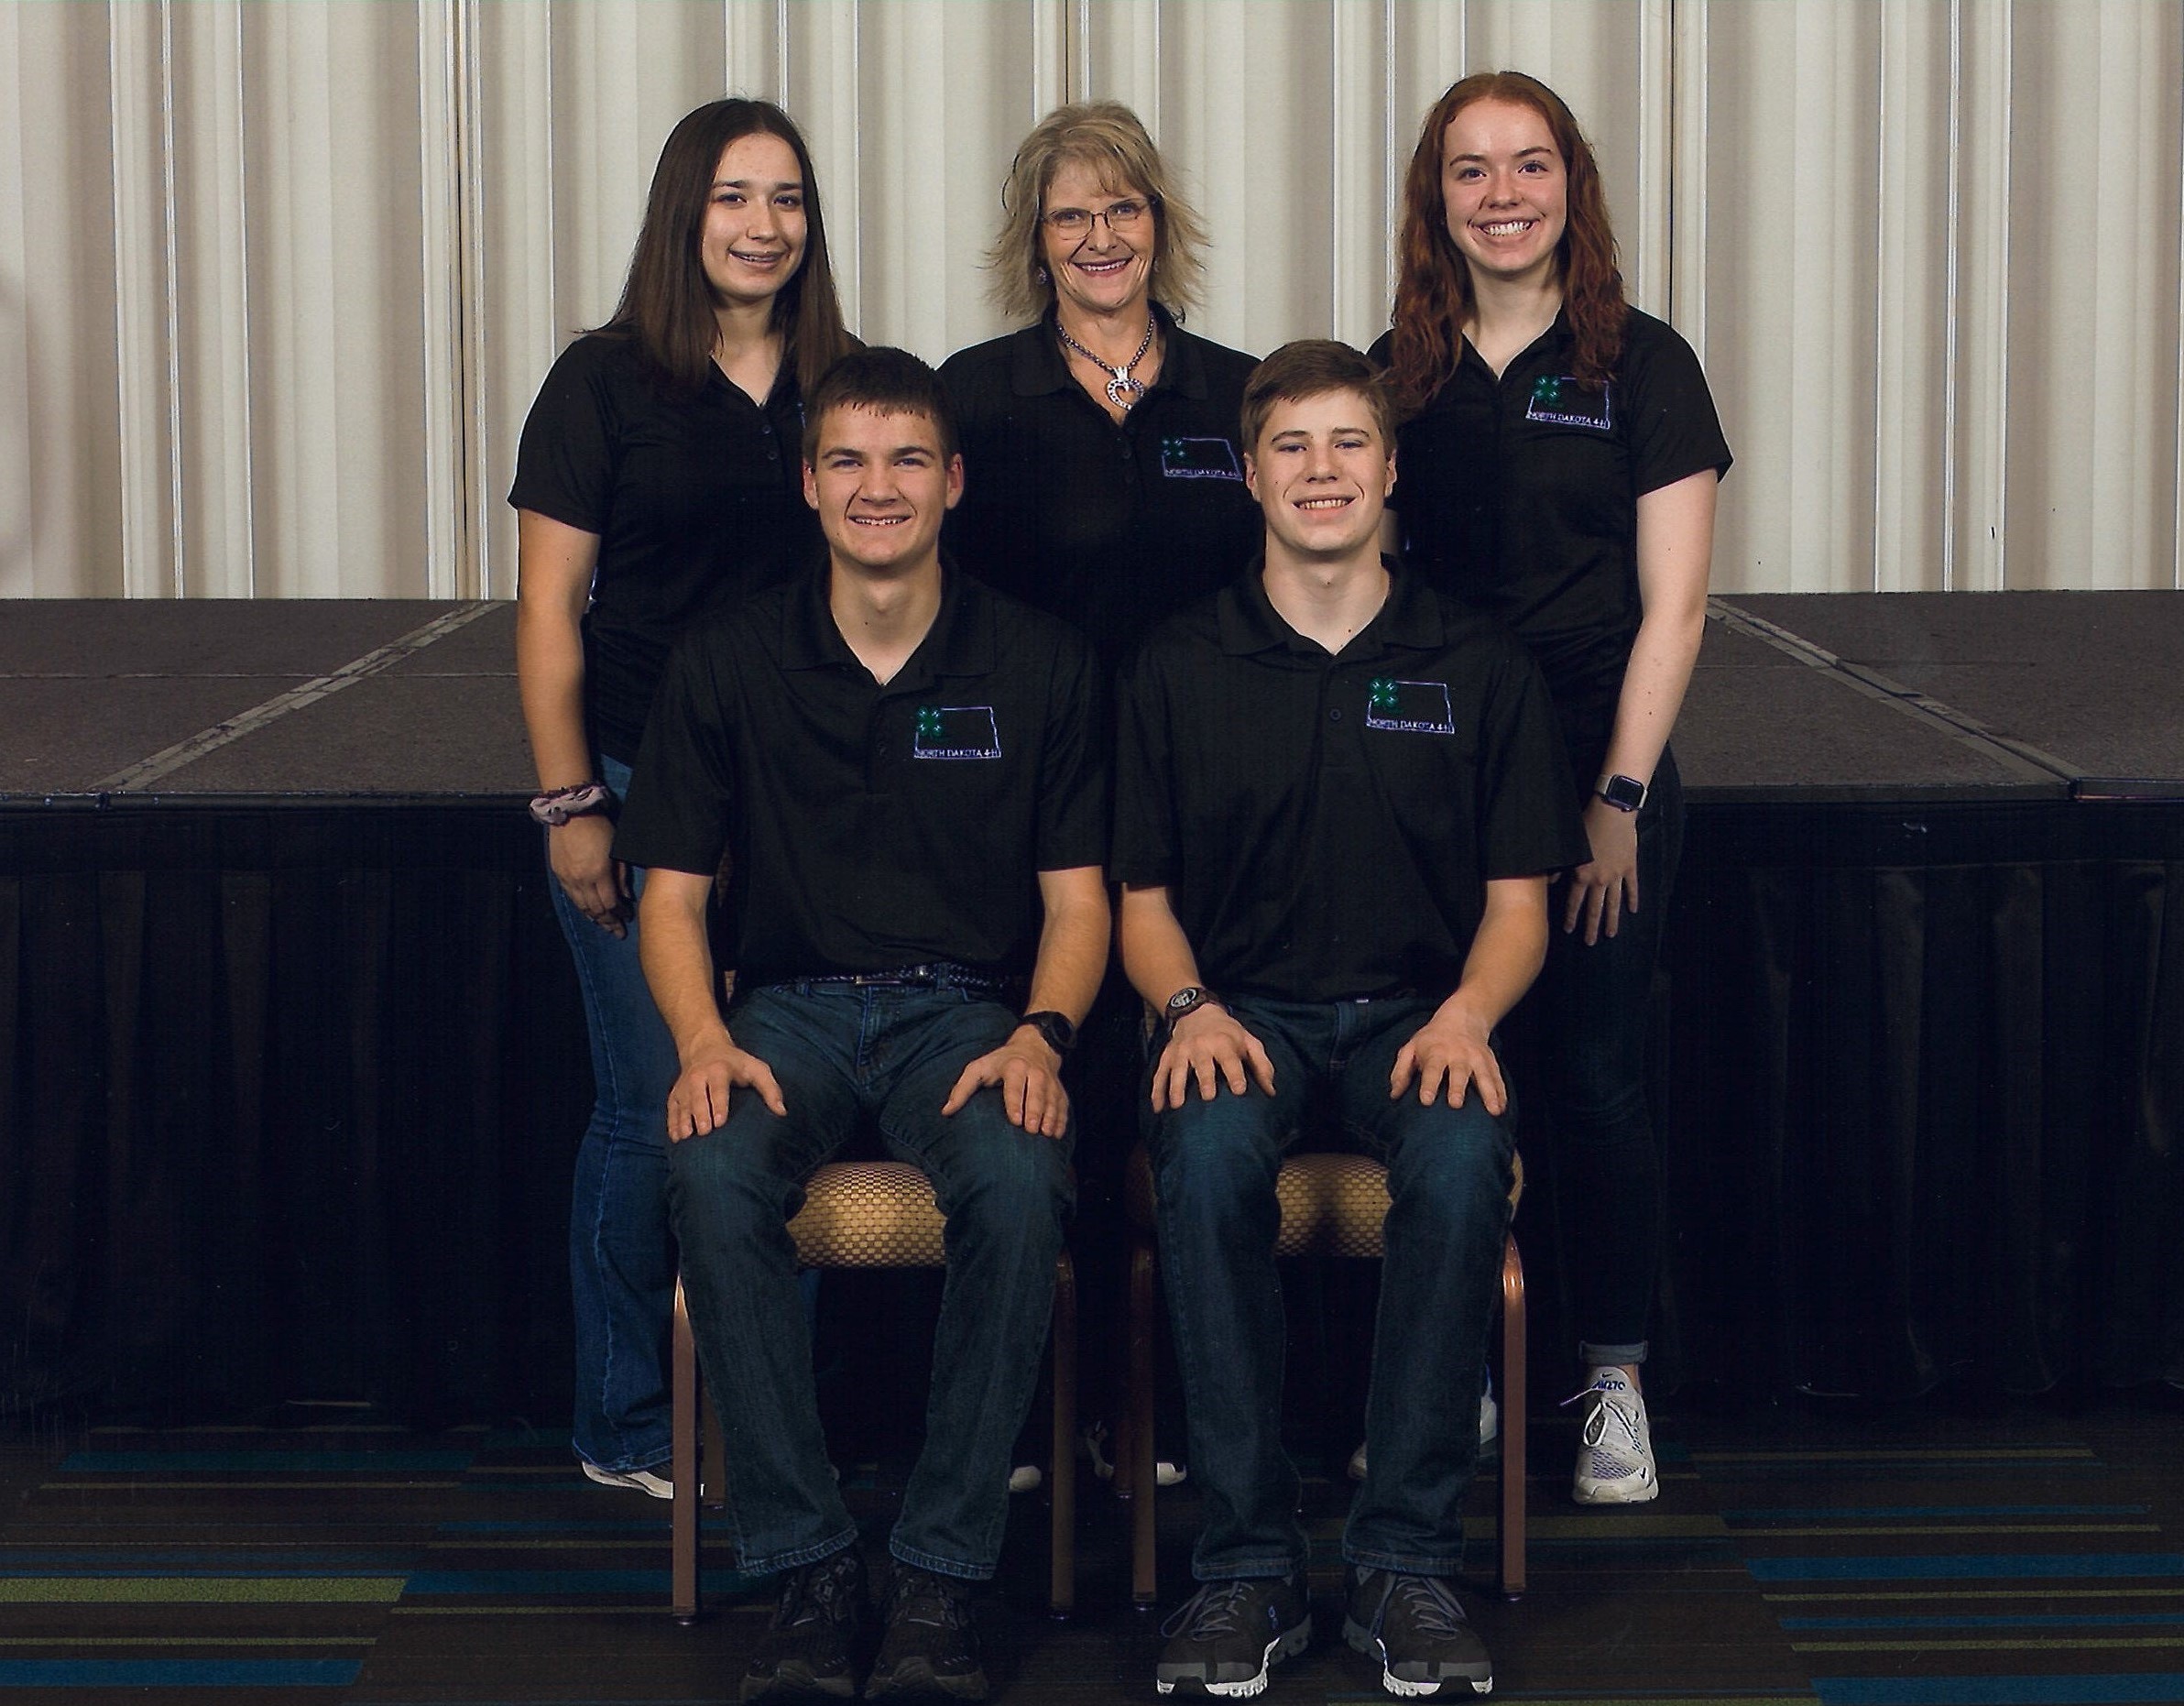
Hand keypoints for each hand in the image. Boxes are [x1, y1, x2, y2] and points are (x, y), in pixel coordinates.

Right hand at [548, 813, 630, 936]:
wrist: (570, 813)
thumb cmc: (599, 827)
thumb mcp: (617, 849)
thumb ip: (621, 875)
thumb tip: (626, 897)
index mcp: (599, 873)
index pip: (611, 902)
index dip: (620, 913)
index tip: (628, 917)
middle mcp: (582, 880)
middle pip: (597, 909)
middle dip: (609, 922)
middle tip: (618, 932)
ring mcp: (568, 878)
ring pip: (583, 906)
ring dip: (595, 919)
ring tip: (605, 927)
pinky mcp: (559, 874)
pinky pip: (572, 898)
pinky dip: (582, 908)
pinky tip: (589, 914)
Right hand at [666, 1036, 785, 1139]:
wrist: (704, 1048)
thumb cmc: (736, 1063)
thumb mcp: (757, 1069)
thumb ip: (771, 1089)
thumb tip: (782, 1112)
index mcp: (719, 1070)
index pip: (718, 1088)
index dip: (719, 1105)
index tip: (720, 1122)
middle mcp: (698, 1077)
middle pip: (697, 1097)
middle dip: (700, 1114)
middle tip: (704, 1132)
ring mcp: (684, 1087)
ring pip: (682, 1104)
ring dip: (683, 1121)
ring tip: (686, 1138)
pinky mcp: (675, 1094)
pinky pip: (671, 1109)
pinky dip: (672, 1123)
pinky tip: (676, 1138)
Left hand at [942, 1027, 1070, 1137]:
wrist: (1034, 1046)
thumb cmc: (999, 1063)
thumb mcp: (978, 1069)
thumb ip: (962, 1089)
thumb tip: (946, 1111)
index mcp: (1014, 1067)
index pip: (1015, 1086)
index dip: (1015, 1103)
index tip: (1015, 1120)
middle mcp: (1035, 1073)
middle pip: (1037, 1094)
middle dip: (1035, 1112)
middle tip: (1031, 1130)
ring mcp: (1050, 1083)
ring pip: (1052, 1101)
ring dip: (1050, 1118)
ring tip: (1047, 1134)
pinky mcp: (1060, 1091)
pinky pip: (1063, 1106)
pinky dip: (1061, 1120)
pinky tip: (1056, 1135)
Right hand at [1149, 1004, 1274, 1112]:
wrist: (1196, 1010)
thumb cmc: (1227, 1032)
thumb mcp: (1248, 1041)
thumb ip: (1262, 1065)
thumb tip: (1270, 1091)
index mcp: (1223, 1042)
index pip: (1230, 1060)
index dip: (1235, 1074)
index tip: (1239, 1090)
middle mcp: (1201, 1046)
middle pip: (1202, 1064)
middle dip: (1205, 1080)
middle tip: (1208, 1098)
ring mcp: (1181, 1051)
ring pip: (1177, 1070)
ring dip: (1176, 1087)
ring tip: (1177, 1106)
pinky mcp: (1168, 1056)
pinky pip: (1160, 1074)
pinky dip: (1157, 1091)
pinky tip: (1158, 1108)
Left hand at [1390, 1002, 1506, 1113]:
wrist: (1462, 1018)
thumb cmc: (1431, 1039)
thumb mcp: (1411, 1048)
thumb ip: (1401, 1072)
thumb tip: (1394, 1095)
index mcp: (1437, 1052)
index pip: (1432, 1069)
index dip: (1428, 1085)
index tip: (1426, 1101)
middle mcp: (1459, 1055)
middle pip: (1459, 1072)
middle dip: (1457, 1088)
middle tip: (1455, 1104)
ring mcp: (1477, 1059)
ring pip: (1484, 1076)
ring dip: (1489, 1093)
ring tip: (1493, 1111)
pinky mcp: (1490, 1063)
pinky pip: (1497, 1079)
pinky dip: (1501, 1093)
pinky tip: (1502, 1108)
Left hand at [1563, 797, 1639, 944]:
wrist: (1612, 814)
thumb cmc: (1586, 825)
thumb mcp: (1568, 846)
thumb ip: (1559, 867)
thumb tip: (1549, 882)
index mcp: (1581, 876)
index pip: (1574, 902)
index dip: (1571, 917)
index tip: (1570, 930)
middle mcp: (1599, 880)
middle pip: (1594, 908)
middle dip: (1592, 927)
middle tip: (1590, 942)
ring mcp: (1616, 876)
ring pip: (1613, 903)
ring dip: (1612, 920)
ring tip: (1611, 934)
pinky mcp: (1630, 868)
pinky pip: (1632, 887)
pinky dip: (1633, 899)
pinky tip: (1633, 910)